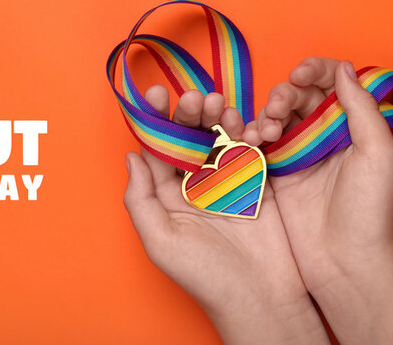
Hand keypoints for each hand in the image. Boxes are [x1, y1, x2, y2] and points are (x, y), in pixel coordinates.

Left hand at [124, 85, 327, 343]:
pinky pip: (249, 148)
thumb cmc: (206, 276)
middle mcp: (195, 184)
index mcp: (168, 195)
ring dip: (215, 117)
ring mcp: (227, 181)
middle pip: (188, 138)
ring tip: (216, 104)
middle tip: (193, 98)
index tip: (156, 94)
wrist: (262, 297)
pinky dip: (245, 131)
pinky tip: (240, 120)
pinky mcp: (257, 181)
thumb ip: (140, 199)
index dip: (156, 122)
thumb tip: (130, 157)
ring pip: (218, 138)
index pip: (158, 150)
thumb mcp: (161, 241)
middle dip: (188, 114)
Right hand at [243, 58, 392, 343]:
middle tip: (280, 109)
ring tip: (266, 132)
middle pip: (298, 97)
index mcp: (352, 128)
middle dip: (284, 94)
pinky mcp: (275, 177)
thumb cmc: (371, 213)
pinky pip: (257, 147)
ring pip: (274, 119)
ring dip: (266, 114)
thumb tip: (343, 68)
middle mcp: (324, 138)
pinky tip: (251, 141)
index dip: (314, 71)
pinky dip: (250, 137)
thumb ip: (362, 108)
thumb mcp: (377, 154)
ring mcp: (298, 157)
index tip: (299, 74)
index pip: (332, 84)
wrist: (347, 265)